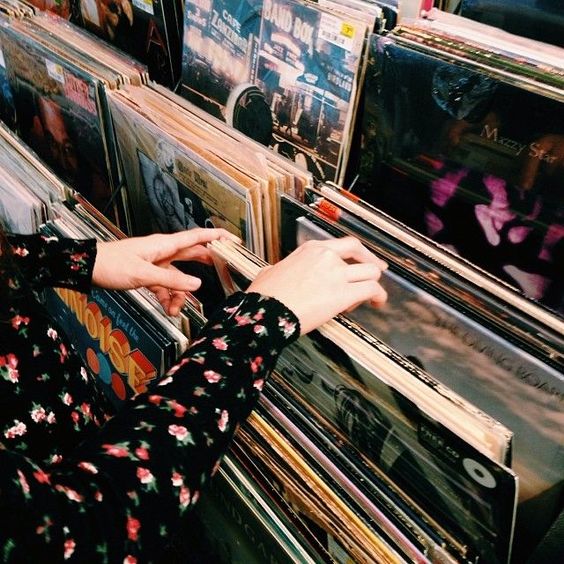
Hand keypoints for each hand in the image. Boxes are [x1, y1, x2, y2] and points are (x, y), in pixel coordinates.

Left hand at [93, 229, 239, 314]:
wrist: (87, 268)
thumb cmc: (110, 264)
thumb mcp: (144, 274)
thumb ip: (172, 280)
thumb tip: (197, 284)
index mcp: (164, 245)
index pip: (197, 237)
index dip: (217, 238)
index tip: (233, 241)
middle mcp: (162, 252)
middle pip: (192, 256)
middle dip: (206, 265)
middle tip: (222, 271)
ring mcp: (155, 263)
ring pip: (178, 277)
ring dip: (180, 294)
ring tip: (174, 309)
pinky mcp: (147, 274)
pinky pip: (165, 286)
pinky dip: (167, 297)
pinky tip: (166, 308)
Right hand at [247, 237, 387, 334]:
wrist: (266, 312)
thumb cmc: (264, 296)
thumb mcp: (270, 272)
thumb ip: (281, 270)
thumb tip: (273, 274)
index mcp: (311, 250)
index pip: (344, 244)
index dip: (358, 253)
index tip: (364, 258)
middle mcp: (326, 257)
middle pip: (361, 253)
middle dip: (372, 264)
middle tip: (377, 272)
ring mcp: (336, 274)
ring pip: (370, 272)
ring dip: (374, 284)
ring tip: (372, 296)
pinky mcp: (343, 294)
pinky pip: (372, 290)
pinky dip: (378, 296)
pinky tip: (377, 303)